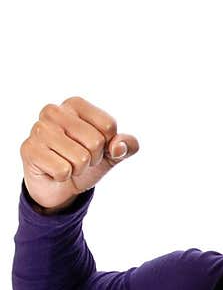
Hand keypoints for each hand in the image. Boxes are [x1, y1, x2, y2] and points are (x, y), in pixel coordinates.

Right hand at [20, 96, 138, 211]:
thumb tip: (118, 147)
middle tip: (79, 159)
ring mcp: (38, 129)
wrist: (58, 186)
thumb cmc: (85, 162)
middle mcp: (54, 111)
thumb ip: (127, 145)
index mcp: (75, 104)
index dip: (108, 145)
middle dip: (93, 159)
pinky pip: (62, 170)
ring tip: (66, 164)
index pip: (109, 126)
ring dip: (78, 169)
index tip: (93, 147)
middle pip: (95, 142)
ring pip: (80, 158)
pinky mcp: (29, 149)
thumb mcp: (112, 153)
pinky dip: (63, 177)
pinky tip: (53, 171)